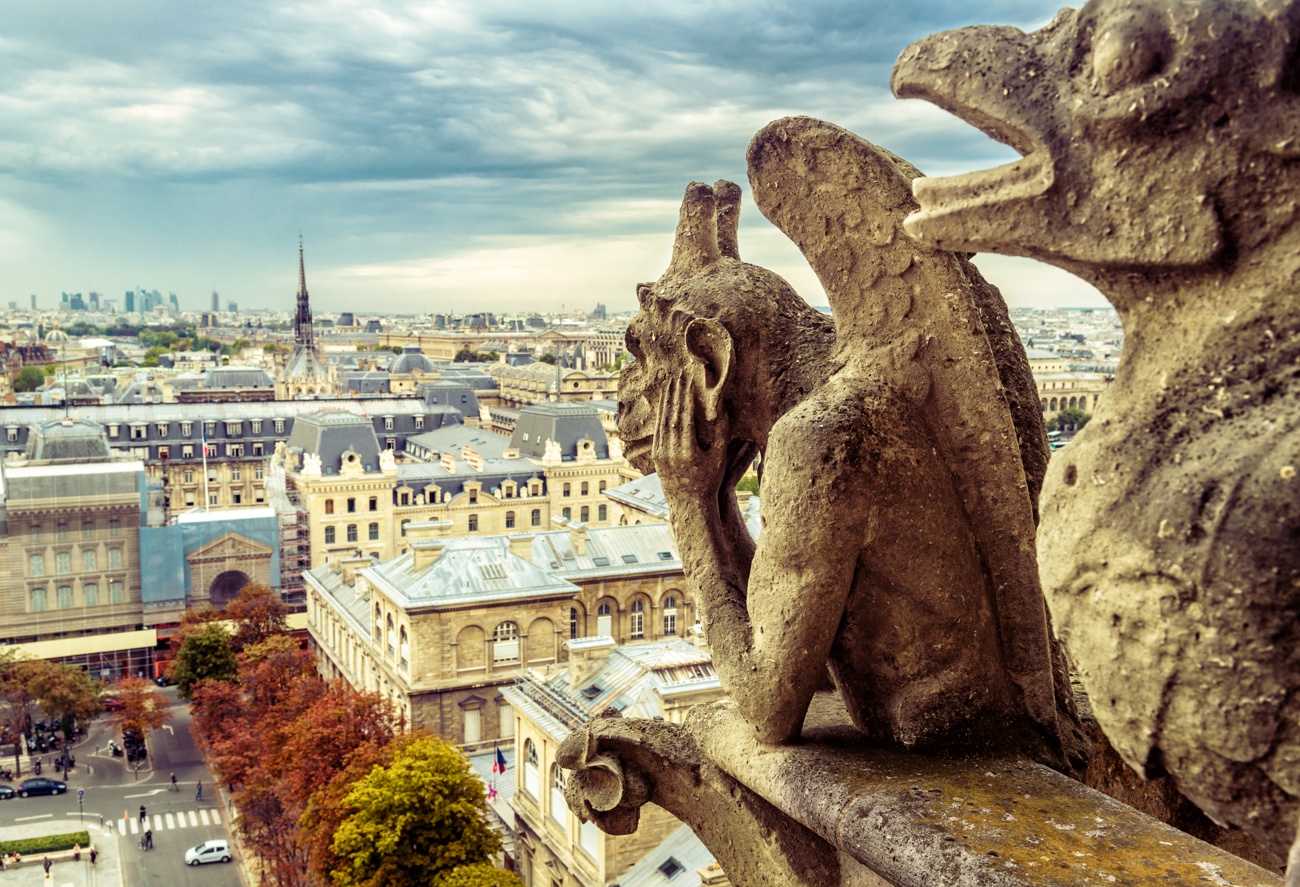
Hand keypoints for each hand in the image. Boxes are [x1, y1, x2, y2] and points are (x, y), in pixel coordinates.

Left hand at [652, 375, 728, 497]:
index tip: (688, 380)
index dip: (686, 396)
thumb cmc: (710, 480)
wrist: (689, 504)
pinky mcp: (656, 456)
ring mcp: (660, 454)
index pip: (684, 417)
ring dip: (665, 401)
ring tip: (669, 383)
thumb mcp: (719, 457)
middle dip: (674, 393)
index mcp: (687, 452)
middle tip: (677, 374)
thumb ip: (721, 432)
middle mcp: (670, 452)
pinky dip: (661, 414)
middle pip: (670, 416)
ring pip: (661, 422)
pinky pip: (658, 430)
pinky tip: (664, 403)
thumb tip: (722, 407)